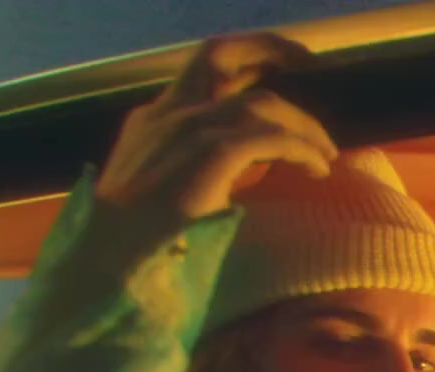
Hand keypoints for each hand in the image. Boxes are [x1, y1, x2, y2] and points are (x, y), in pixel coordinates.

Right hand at [95, 34, 336, 221]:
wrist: (110, 258)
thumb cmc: (136, 239)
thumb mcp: (161, 187)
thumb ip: (194, 165)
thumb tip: (248, 165)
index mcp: (153, 119)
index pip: (202, 71)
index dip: (243, 64)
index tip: (277, 73)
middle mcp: (168, 113)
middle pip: (221, 56)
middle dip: (269, 50)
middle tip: (307, 65)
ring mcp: (188, 129)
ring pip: (262, 103)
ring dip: (301, 124)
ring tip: (324, 150)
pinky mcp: (211, 153)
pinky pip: (273, 139)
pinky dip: (302, 150)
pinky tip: (318, 169)